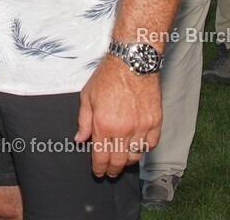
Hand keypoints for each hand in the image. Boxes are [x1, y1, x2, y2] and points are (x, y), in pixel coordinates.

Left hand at [75, 55, 161, 177]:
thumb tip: (80, 139)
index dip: (99, 168)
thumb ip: (84, 121)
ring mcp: (142, 127)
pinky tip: (137, 148)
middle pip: (119, 160)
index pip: (101, 156)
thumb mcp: (87, 97)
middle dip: (113, 169)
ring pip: (136, 155)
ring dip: (128, 162)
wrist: (131, 63)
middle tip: (110, 172)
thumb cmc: (107, 77)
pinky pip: (151, 144)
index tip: (98, 173)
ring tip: (122, 162)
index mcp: (104, 124)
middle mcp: (124, 129)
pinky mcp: (155, 122)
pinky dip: (144, 149)